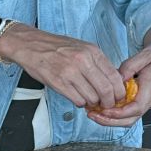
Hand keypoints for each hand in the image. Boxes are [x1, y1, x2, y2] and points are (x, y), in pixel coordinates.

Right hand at [0, 23, 126, 109]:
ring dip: (92, 103)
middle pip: (106, 90)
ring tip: (88, 99)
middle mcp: (83, 61)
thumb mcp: (82, 48)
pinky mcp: (58, 83)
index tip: (118, 97)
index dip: (119, 92)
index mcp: (92, 52)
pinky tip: (77, 97)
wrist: (31, 45)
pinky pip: (77, 100)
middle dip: (108, 102)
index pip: (115, 77)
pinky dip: (80, 103)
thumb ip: (97, 63)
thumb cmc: (56, 47)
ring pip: (92, 98)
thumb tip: (112, 82)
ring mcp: (70, 72)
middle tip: (105, 105)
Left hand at [90, 37, 150, 127]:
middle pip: (131, 119)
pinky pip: (132, 110)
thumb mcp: (148, 53)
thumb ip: (130, 65)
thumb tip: (117, 77)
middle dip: (110, 121)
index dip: (119, 113)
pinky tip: (106, 106)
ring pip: (131, 117)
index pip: (136, 108)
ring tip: (95, 112)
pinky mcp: (147, 98)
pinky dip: (118, 112)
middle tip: (93, 114)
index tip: (104, 110)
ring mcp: (149, 99)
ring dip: (112, 118)